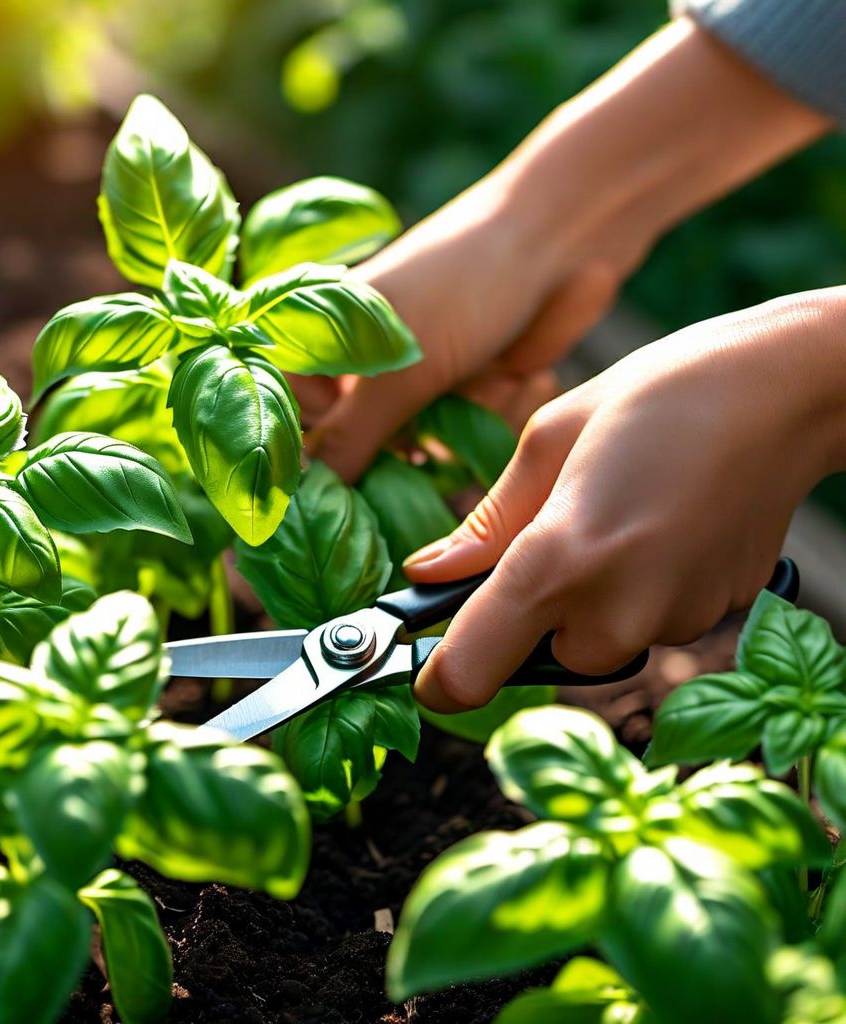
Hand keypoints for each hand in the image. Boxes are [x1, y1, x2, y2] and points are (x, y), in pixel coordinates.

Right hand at [303, 17, 827, 481]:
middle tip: (441, 425)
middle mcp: (367, 362)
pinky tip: (522, 373)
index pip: (293, 417)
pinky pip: (470, 434)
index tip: (358, 468)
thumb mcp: (403, 365)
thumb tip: (306, 497)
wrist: (564, 239)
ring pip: (426, 447)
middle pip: (366, 444)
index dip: (320, 450)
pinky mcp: (469, 390)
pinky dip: (498, 410)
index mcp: (324, 339)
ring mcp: (421, 377)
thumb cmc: (465, 281)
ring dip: (468, 420)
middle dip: (416, 439)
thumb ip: (350, 436)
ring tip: (498, 375)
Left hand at [403, 289, 845, 712]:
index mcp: (557, 561)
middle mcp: (614, 611)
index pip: (467, 675)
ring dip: (587, 599)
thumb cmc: (659, 395)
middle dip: (529, 613)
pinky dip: (637, 591)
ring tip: (617, 515)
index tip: (429, 658)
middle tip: (553, 533)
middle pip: (534, 657)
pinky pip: (644, 624)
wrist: (787, 391)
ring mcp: (672, 623)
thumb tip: (428, 572)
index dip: (438, 675)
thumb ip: (484, 526)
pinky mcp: (713, 620)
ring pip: (594, 640)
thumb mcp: (548, 440)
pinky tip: (658, 528)